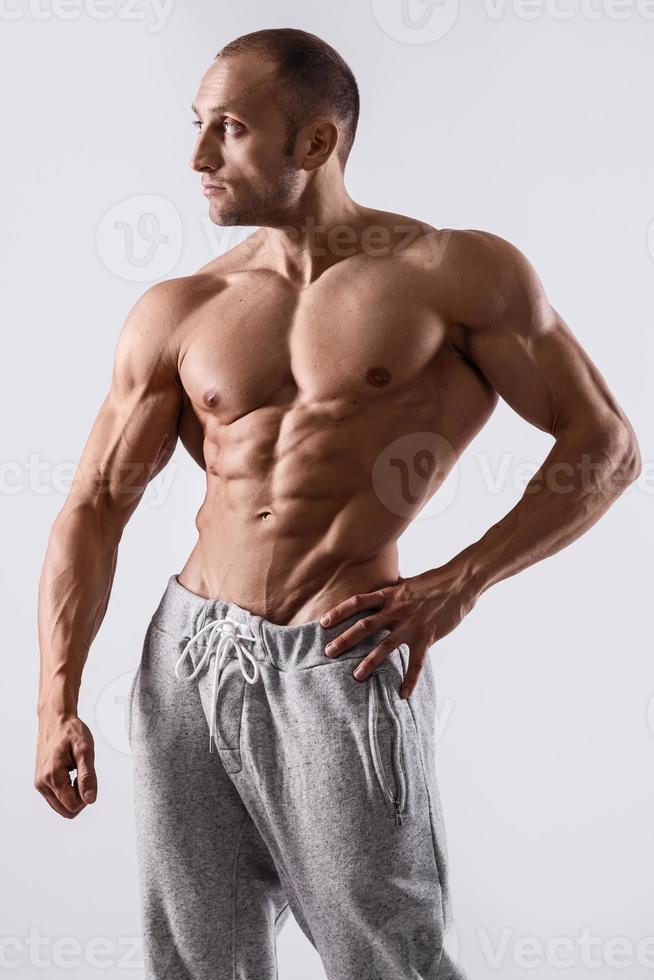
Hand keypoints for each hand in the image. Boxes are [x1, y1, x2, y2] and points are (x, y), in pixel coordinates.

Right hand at [35, 712, 97, 817]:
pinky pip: (56, 798)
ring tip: (77, 775)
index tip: (89, 780)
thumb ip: (88, 777)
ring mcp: (40, 783)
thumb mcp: (85, 751)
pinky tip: (71, 776)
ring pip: (60, 806)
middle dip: (80, 799)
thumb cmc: (70, 731)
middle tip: (85, 778)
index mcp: (52, 776)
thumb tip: (90, 799)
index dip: (86, 798)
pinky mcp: (41, 781)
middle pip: (65, 810)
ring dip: (73, 796)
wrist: (56, 720)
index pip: (71, 805)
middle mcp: (42, 783)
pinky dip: (66, 792)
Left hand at [320, 566, 477, 697]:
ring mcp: (411, 624)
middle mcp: (397, 609)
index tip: (323, 622)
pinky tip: (403, 694)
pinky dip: (409, 680)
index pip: (358, 601)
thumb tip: (383, 583)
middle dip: (345, 639)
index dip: (340, 611)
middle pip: (365, 625)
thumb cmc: (433, 582)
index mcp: (390, 594)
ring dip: (369, 662)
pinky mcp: (427, 637)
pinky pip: (416, 662)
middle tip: (328, 652)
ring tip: (356, 676)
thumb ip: (392, 588)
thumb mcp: (407, 582)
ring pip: (385, 646)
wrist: (460, 583)